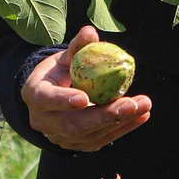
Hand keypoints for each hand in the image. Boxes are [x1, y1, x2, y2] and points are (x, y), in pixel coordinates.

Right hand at [21, 25, 151, 151]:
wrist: (50, 99)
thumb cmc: (57, 73)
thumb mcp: (63, 58)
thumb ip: (77, 47)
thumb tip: (91, 32)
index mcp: (35, 95)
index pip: (47, 100)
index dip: (64, 101)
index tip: (84, 98)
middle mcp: (44, 122)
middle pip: (73, 125)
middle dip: (104, 116)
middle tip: (131, 104)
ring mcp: (60, 137)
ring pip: (91, 135)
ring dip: (120, 121)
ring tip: (143, 106)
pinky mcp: (78, 145)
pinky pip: (102, 139)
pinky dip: (123, 128)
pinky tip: (141, 115)